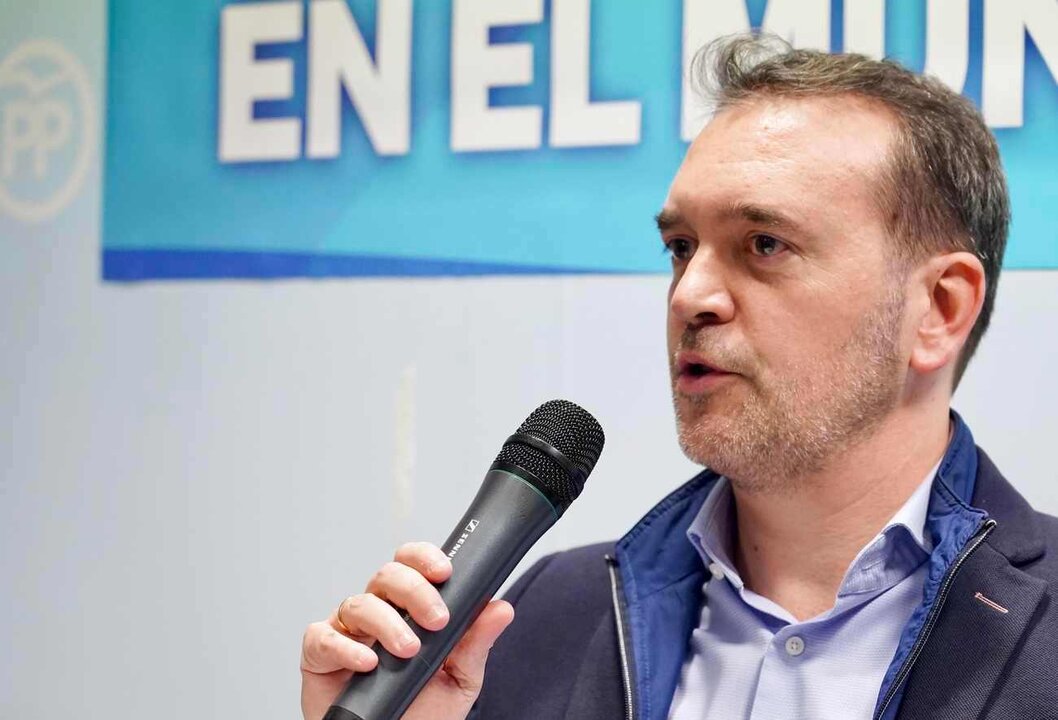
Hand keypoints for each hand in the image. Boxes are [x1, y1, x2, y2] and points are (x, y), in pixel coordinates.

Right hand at [300, 541, 514, 719]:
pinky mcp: (319, 655)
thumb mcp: (459, 680)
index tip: (445, 572)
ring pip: (358, 603)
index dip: (424, 558)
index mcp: (408, 608)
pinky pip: (322, 637)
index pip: (412, 565)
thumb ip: (476, 643)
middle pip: (387, 575)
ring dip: (387, 623)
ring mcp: (346, 631)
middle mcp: (377, 612)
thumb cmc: (421, 713)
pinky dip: (346, 647)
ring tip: (409, 651)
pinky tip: (368, 663)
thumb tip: (501, 608)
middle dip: (414, 591)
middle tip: (437, 620)